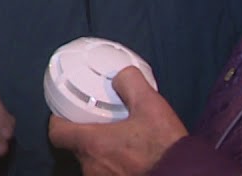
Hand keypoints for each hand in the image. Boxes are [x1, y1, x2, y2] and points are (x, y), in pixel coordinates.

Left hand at [49, 66, 187, 175]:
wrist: (184, 175)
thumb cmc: (164, 145)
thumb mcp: (150, 104)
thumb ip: (129, 83)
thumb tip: (119, 76)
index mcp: (92, 144)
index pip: (57, 133)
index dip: (59, 122)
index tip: (67, 114)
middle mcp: (91, 167)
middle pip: (76, 148)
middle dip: (87, 136)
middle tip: (102, 124)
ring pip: (92, 163)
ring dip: (101, 153)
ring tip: (121, 143)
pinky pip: (106, 174)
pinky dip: (113, 166)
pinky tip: (131, 160)